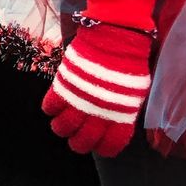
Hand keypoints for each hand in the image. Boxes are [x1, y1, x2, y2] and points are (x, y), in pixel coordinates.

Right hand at [42, 20, 152, 156]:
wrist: (116, 37)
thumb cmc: (129, 63)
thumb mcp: (135, 92)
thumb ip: (123, 110)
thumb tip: (115, 122)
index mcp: (121, 116)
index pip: (110, 145)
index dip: (103, 148)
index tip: (99, 146)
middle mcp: (100, 113)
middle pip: (83, 142)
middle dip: (78, 144)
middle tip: (76, 139)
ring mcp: (80, 100)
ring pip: (62, 127)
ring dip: (61, 128)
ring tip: (61, 124)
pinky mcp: (64, 85)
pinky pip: (50, 106)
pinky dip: (50, 109)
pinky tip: (53, 107)